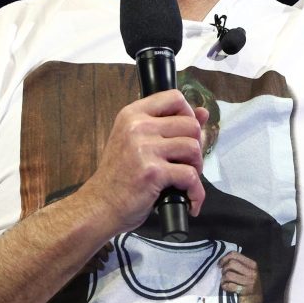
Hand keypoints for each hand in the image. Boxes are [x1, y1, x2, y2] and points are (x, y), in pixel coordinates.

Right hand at [82, 91, 209, 232]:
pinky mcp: (154, 172)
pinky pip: (191, 176)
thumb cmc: (119, 176)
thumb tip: (203, 112)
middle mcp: (137, 127)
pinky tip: (189, 200)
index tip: (185, 132)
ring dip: (196, 167)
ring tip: (184, 179)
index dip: (188, 114)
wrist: (100, 206)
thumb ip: (169, 124)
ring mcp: (145, 149)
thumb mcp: (136, 141)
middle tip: (186, 162)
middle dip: (196, 145)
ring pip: (194, 148)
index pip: (174, 97)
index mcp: (132, 115)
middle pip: (190, 125)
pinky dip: (195, 192)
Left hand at [219, 251, 263, 302]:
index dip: (224, 258)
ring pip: (229, 274)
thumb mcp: (246, 271)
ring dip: (223, 279)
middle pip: (231, 264)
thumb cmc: (247, 284)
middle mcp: (252, 272)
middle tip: (223, 275)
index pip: (234, 254)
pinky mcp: (245, 291)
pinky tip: (226, 287)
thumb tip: (222, 260)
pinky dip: (224, 286)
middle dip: (224, 269)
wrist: (255, 300)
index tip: (220, 265)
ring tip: (225, 281)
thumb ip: (238, 264)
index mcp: (252, 264)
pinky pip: (229, 285)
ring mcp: (249, 282)